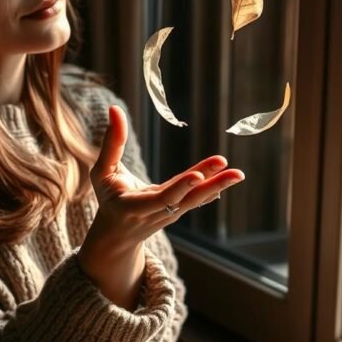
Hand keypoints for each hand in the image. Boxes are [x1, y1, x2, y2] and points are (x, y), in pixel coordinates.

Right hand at [77, 105, 243, 307]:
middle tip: (233, 171)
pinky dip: (212, 191)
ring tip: (238, 173)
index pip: (162, 198)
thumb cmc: (108, 197)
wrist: (117, 232)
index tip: (198, 176)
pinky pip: (197, 200)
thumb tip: (115, 109)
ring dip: (218, 186)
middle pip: (187, 199)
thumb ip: (112, 143)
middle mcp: (157, 213)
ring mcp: (171, 214)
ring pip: (196, 199)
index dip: (180, 187)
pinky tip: (228, 179)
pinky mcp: (178, 210)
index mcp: (136, 206)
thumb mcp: (102, 172)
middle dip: (210, 186)